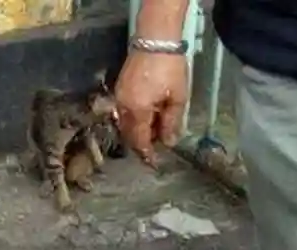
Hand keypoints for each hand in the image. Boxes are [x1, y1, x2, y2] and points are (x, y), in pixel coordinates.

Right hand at [114, 50, 188, 166]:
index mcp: (137, 111)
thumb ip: (172, 122)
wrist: (155, 39)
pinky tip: (147, 115)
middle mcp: (123, 107)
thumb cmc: (170, 68)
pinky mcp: (120, 88)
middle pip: (129, 135)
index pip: (139, 140)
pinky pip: (124, 112)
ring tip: (154, 130)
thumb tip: (168, 142)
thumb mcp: (177, 97)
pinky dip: (134, 119)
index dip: (147, 153)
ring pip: (125, 124)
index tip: (154, 163)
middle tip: (156, 147)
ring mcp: (119, 97)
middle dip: (141, 143)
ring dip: (138, 131)